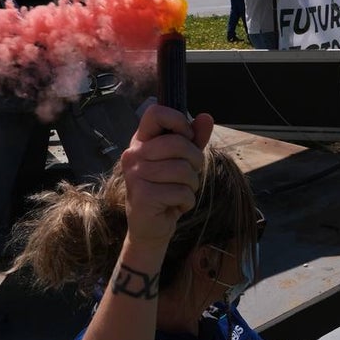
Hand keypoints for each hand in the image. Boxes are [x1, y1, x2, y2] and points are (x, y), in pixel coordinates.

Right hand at [118, 105, 212, 249]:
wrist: (151, 226)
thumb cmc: (167, 188)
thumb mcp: (183, 160)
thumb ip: (194, 139)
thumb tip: (206, 117)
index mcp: (141, 140)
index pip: (156, 112)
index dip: (178, 121)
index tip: (188, 137)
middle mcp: (133, 154)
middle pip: (177, 143)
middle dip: (195, 160)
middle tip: (191, 173)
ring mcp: (135, 175)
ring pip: (182, 169)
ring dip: (192, 184)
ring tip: (181, 191)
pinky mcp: (142, 196)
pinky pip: (181, 191)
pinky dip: (186, 201)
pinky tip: (175, 205)